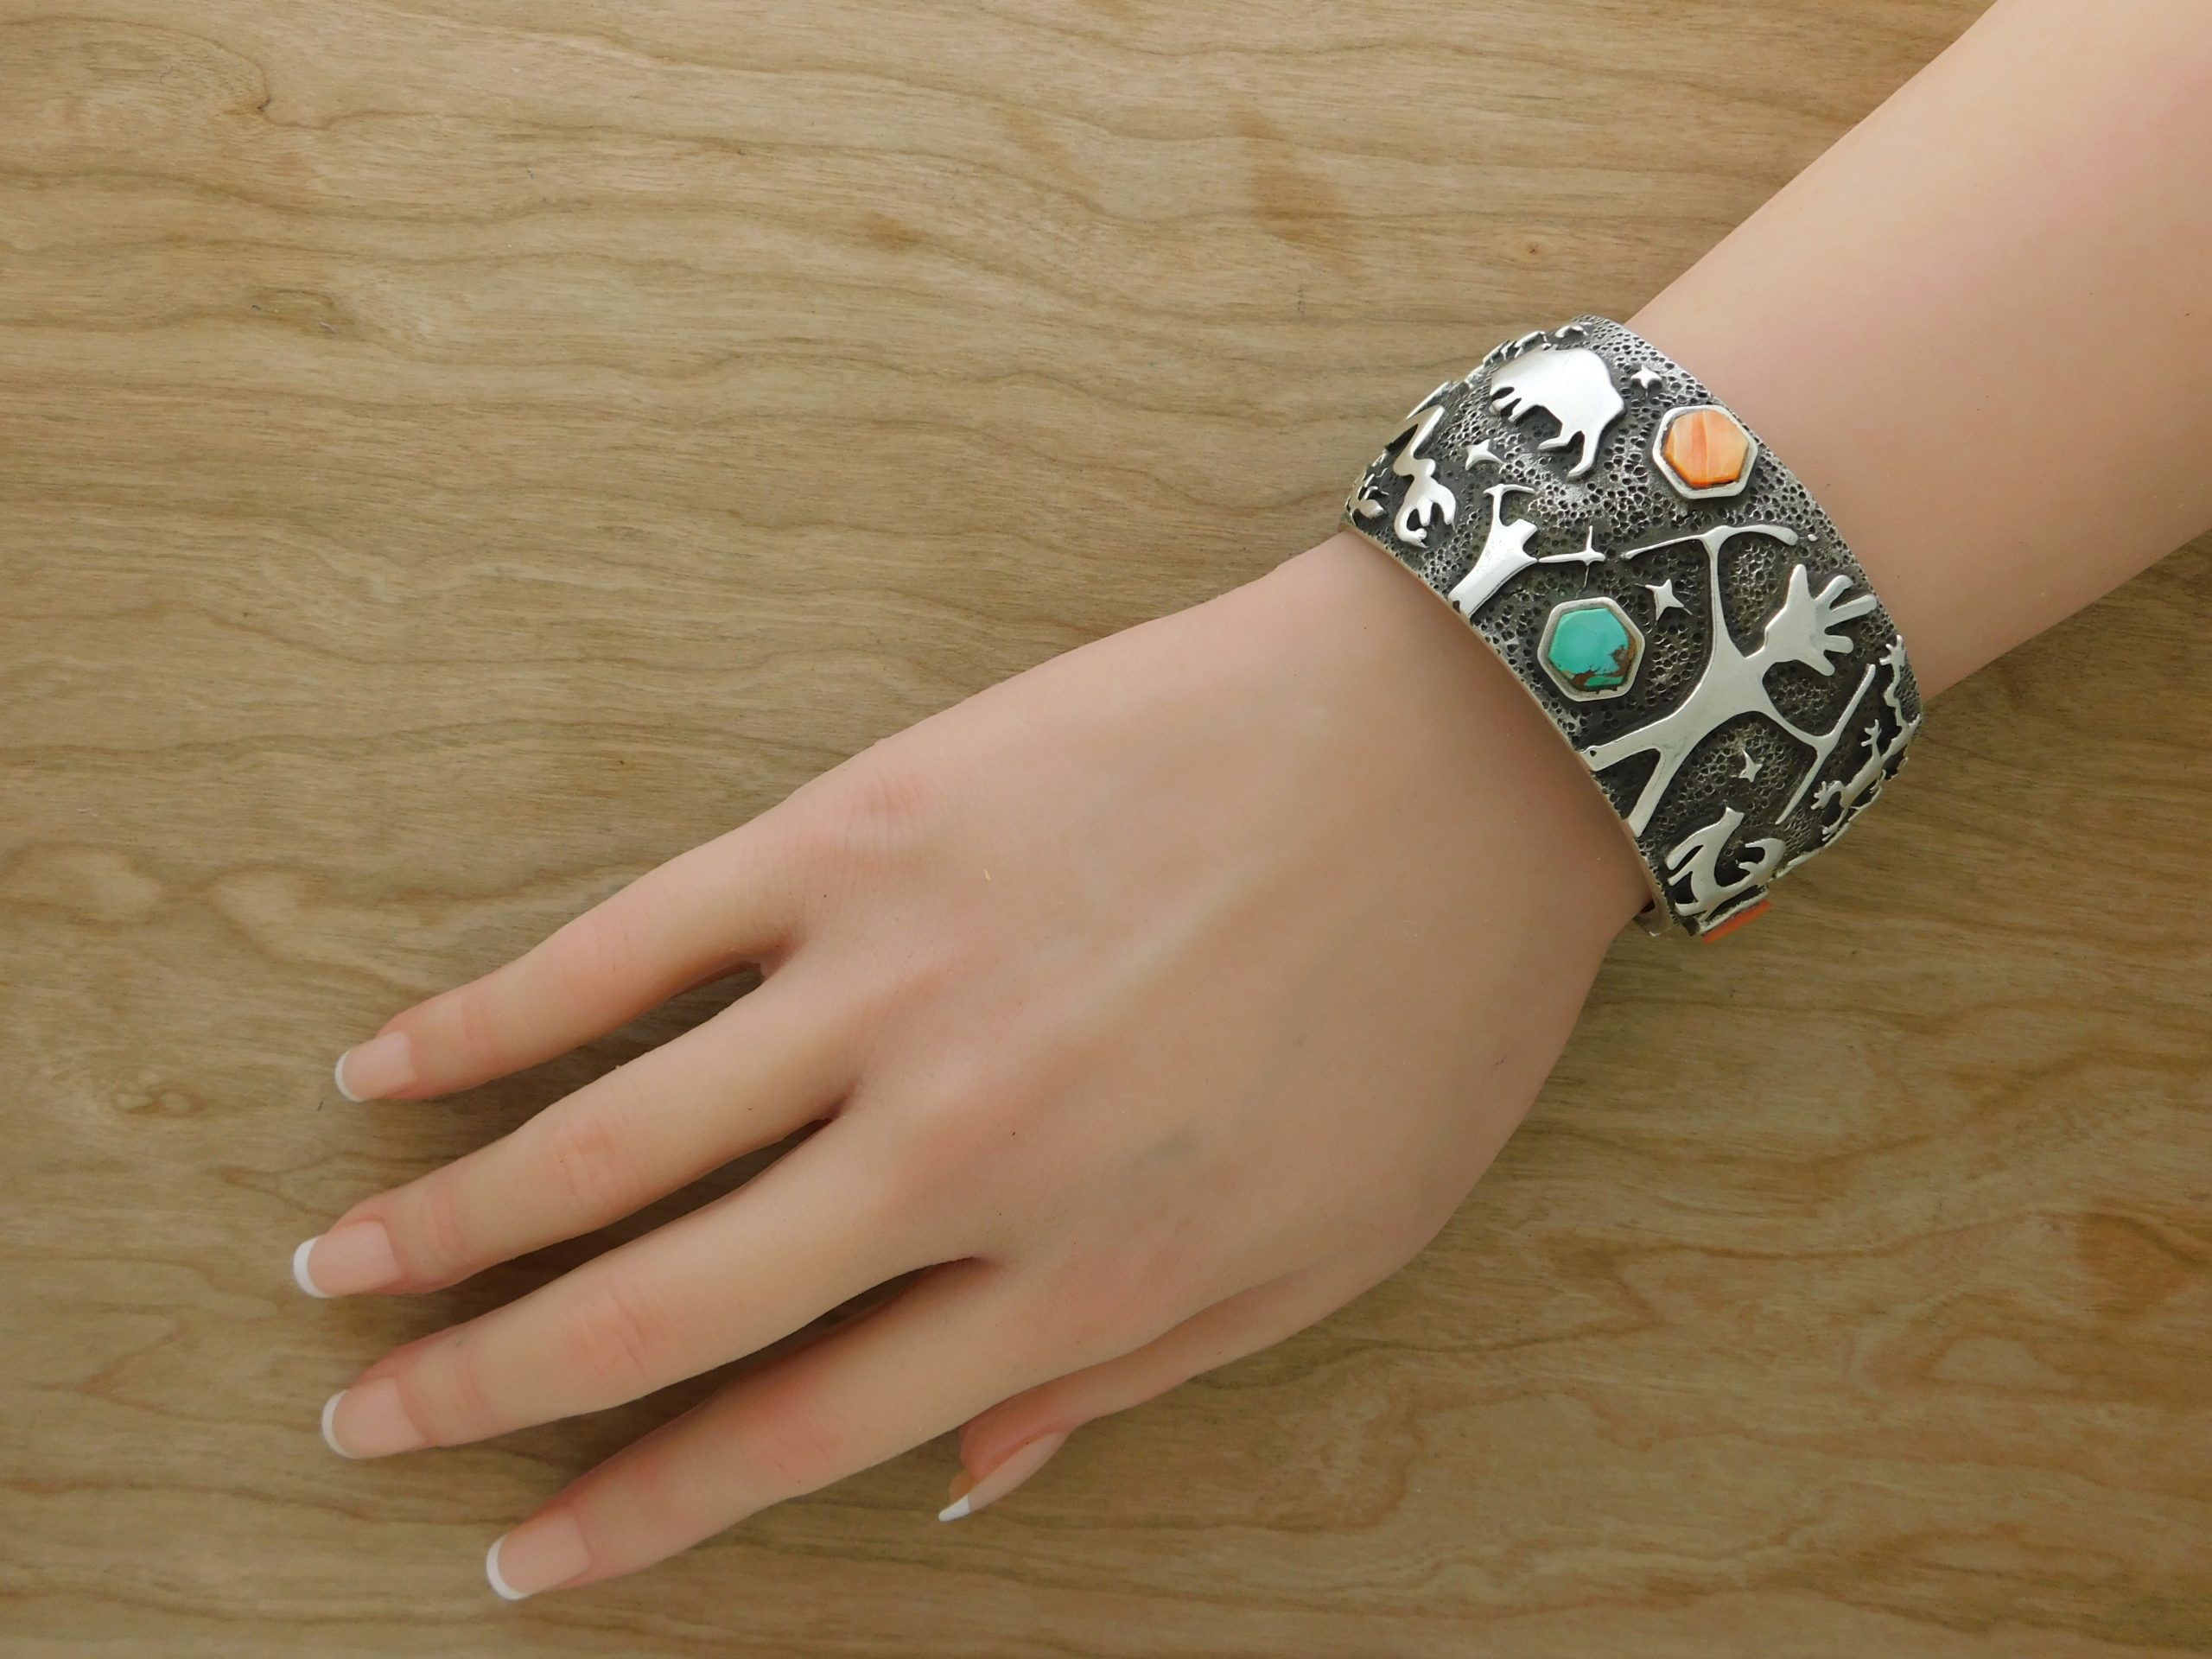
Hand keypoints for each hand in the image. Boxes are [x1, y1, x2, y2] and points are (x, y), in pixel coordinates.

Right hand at [297, 530, 1651, 1596]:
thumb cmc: (1424, 1004)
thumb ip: (1128, 1381)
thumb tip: (958, 1482)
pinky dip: (496, 1015)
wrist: (1461, 743)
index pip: (789, 1436)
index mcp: (1070, 1278)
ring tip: (332, 1278)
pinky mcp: (860, 831)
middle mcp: (951, 1154)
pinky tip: (391, 1063)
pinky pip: (633, 943)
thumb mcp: (1330, 1253)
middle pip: (657, 1304)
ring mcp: (891, 983)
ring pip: (611, 1138)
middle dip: (484, 1383)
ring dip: (448, 1220)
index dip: (633, 1511)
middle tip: (358, 1422)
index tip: (517, 1553)